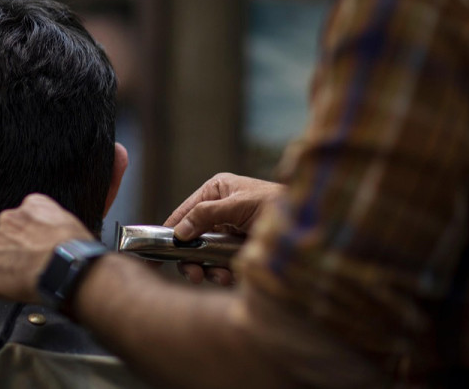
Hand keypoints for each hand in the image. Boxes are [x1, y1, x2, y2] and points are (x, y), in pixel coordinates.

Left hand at [0, 194, 93, 303]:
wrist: (66, 268)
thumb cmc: (74, 249)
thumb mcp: (67, 220)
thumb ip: (49, 222)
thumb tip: (48, 235)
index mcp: (29, 205)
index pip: (23, 220)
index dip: (31, 238)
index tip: (37, 249)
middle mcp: (8, 219)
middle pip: (7, 237)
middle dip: (17, 251)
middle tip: (32, 265)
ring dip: (8, 267)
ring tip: (29, 278)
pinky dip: (2, 286)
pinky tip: (21, 288)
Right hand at [164, 173, 282, 284]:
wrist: (313, 223)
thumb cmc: (278, 204)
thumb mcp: (239, 204)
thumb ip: (206, 214)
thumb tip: (179, 232)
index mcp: (216, 191)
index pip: (183, 212)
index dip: (168, 232)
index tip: (155, 252)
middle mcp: (219, 212)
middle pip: (190, 238)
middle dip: (190, 258)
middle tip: (193, 274)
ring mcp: (228, 233)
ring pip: (204, 255)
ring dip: (207, 269)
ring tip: (219, 277)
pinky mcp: (239, 251)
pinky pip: (220, 265)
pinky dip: (221, 273)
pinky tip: (229, 277)